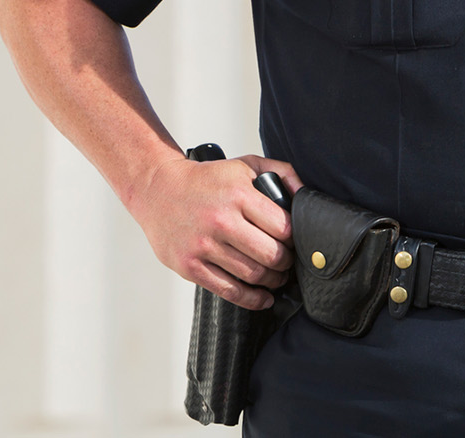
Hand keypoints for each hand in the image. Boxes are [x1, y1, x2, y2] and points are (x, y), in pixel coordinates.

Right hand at [127, 153, 304, 308]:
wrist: (157, 189)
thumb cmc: (206, 180)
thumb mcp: (246, 165)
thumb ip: (282, 173)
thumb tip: (306, 195)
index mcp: (238, 195)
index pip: (283, 228)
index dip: (296, 239)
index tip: (296, 243)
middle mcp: (221, 221)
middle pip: (271, 255)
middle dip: (287, 263)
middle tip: (289, 262)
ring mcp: (203, 246)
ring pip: (252, 275)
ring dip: (273, 281)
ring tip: (278, 277)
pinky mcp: (189, 266)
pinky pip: (228, 290)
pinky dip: (252, 299)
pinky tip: (263, 297)